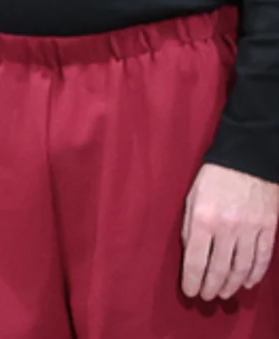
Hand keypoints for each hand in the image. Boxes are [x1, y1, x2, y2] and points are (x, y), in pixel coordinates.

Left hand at [183, 161, 278, 302]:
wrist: (247, 160)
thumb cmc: (214, 179)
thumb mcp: (191, 198)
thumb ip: (190, 227)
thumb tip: (191, 253)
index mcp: (203, 218)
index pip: (195, 259)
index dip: (192, 280)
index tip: (190, 292)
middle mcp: (227, 228)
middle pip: (219, 268)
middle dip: (211, 287)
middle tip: (207, 297)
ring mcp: (251, 230)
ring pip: (242, 268)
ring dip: (232, 285)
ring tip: (224, 293)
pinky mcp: (268, 229)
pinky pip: (262, 258)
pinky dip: (254, 274)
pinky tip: (247, 283)